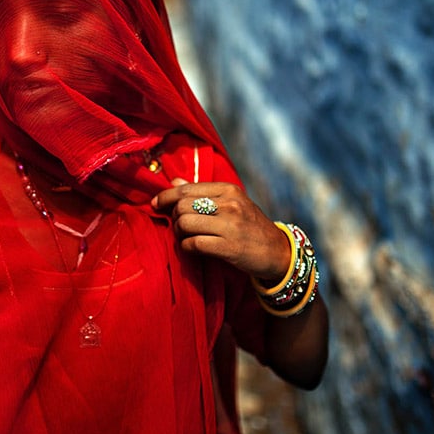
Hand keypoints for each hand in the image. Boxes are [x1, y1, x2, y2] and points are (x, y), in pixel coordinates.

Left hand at [151, 178, 290, 280]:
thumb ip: (202, 192)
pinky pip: (194, 244)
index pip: (186, 188)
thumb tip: (174, 181)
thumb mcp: (231, 203)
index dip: (166, 196)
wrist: (278, 252)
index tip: (156, 204)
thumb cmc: (250, 226)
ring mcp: (230, 225)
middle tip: (177, 226)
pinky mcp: (229, 247)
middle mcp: (230, 204)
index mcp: (228, 190)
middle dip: (173, 217)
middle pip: (182, 206)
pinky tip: (191, 248)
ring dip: (179, 233)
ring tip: (184, 237)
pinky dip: (186, 247)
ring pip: (185, 223)